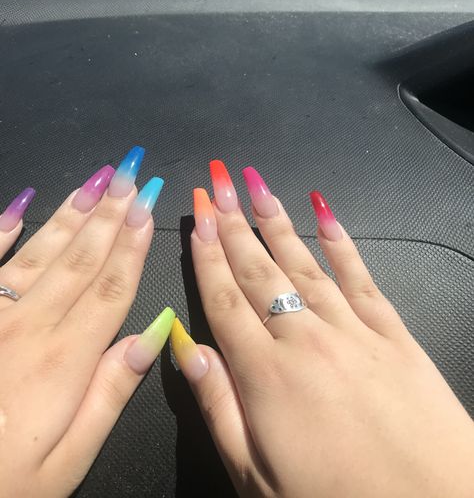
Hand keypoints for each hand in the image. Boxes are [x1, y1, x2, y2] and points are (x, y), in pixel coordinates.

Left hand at [0, 148, 173, 497]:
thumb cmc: (5, 482)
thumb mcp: (67, 460)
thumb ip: (111, 392)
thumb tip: (156, 333)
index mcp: (63, 359)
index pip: (110, 287)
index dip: (134, 243)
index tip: (149, 204)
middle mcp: (28, 325)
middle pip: (80, 259)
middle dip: (110, 212)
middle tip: (130, 170)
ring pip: (40, 251)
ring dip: (72, 212)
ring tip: (97, 177)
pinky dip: (2, 228)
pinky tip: (21, 202)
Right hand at [172, 161, 473, 497]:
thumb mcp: (255, 475)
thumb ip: (217, 406)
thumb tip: (185, 348)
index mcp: (265, 373)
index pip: (224, 298)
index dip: (207, 252)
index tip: (199, 212)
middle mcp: (304, 338)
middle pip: (258, 269)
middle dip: (234, 220)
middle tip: (218, 179)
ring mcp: (351, 329)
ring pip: (303, 262)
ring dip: (276, 220)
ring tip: (256, 184)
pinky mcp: (392, 331)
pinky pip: (360, 276)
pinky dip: (339, 240)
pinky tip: (323, 212)